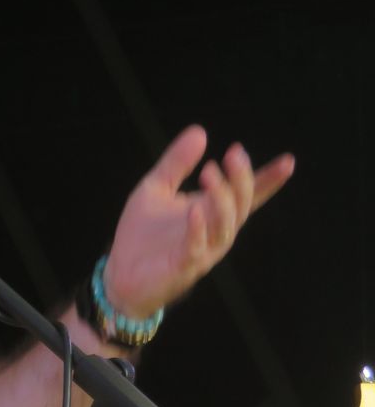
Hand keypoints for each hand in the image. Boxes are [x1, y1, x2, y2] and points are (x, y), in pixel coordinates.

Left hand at [101, 125, 293, 320]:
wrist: (118, 274)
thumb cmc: (141, 235)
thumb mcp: (155, 188)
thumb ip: (176, 163)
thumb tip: (200, 131)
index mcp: (211, 212)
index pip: (248, 195)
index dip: (268, 180)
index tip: (288, 161)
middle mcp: (214, 231)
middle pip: (241, 205)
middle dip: (241, 180)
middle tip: (233, 154)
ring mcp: (202, 251)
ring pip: (225, 226)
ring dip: (221, 198)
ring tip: (210, 172)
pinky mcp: (182, 268)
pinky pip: (196, 248)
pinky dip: (198, 229)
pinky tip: (194, 209)